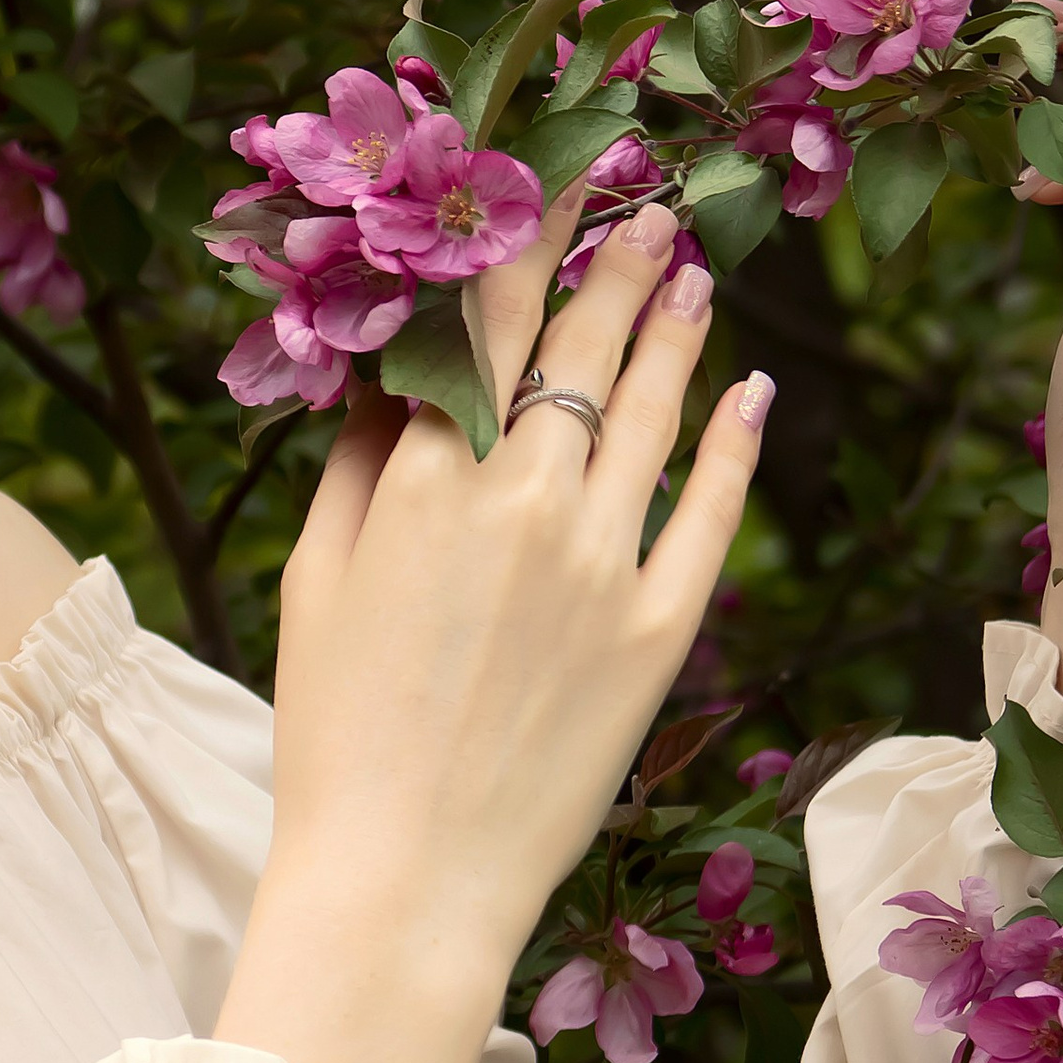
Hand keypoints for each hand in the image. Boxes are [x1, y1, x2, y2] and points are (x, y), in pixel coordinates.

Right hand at [213, 198, 772, 1062]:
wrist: (405, 879)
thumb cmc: (334, 732)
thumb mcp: (316, 578)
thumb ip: (355, 464)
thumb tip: (387, 371)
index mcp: (422, 483)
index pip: (480, 328)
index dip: (512, 245)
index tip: (536, 184)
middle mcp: (523, 503)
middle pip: (575, 349)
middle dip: (605, 259)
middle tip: (636, 196)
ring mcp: (602, 565)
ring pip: (650, 411)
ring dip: (670, 327)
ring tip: (688, 265)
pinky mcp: (659, 632)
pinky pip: (708, 514)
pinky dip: (730, 444)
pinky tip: (747, 393)